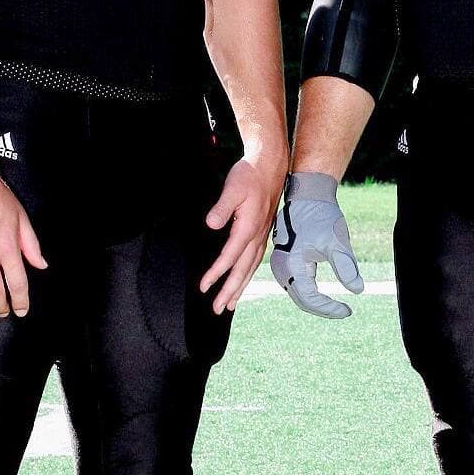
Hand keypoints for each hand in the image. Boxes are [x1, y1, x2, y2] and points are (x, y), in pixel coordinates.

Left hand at [201, 156, 284, 313]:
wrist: (269, 165)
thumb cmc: (248, 175)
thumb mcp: (233, 187)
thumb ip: (222, 207)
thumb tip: (211, 224)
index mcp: (248, 228)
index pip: (230, 257)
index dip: (216, 273)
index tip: (204, 287)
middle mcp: (256, 236)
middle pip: (242, 270)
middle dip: (230, 291)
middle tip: (217, 309)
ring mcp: (261, 235)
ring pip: (250, 268)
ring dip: (239, 287)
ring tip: (230, 305)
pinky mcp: (261, 232)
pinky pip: (254, 260)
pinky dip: (247, 275)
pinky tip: (242, 281)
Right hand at [269, 171, 364, 318]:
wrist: (308, 195)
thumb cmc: (321, 216)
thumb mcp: (337, 242)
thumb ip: (347, 267)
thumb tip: (358, 290)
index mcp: (291, 264)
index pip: (310, 298)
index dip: (329, 308)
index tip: (348, 310)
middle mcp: (280, 268)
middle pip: (302, 300)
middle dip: (323, 308)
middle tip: (344, 311)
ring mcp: (280, 265)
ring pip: (298, 294)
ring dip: (316, 302)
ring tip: (336, 306)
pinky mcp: (284, 261)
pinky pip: (296, 284)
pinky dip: (310, 293)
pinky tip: (324, 295)